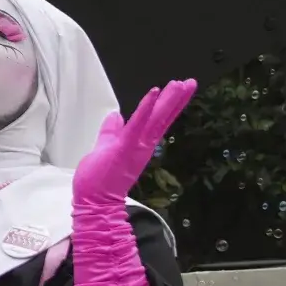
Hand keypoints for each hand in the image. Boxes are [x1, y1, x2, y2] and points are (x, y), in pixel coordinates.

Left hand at [71, 79, 197, 206]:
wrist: (94, 203)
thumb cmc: (98, 180)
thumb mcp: (105, 148)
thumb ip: (111, 132)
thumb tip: (116, 116)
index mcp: (139, 144)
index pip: (156, 120)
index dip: (168, 104)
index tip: (180, 89)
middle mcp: (143, 145)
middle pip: (162, 118)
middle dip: (177, 100)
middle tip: (190, 82)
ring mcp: (136, 146)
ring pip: (156, 119)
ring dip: (168, 101)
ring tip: (180, 84)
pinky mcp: (126, 147)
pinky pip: (138, 124)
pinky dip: (146, 108)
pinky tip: (155, 93)